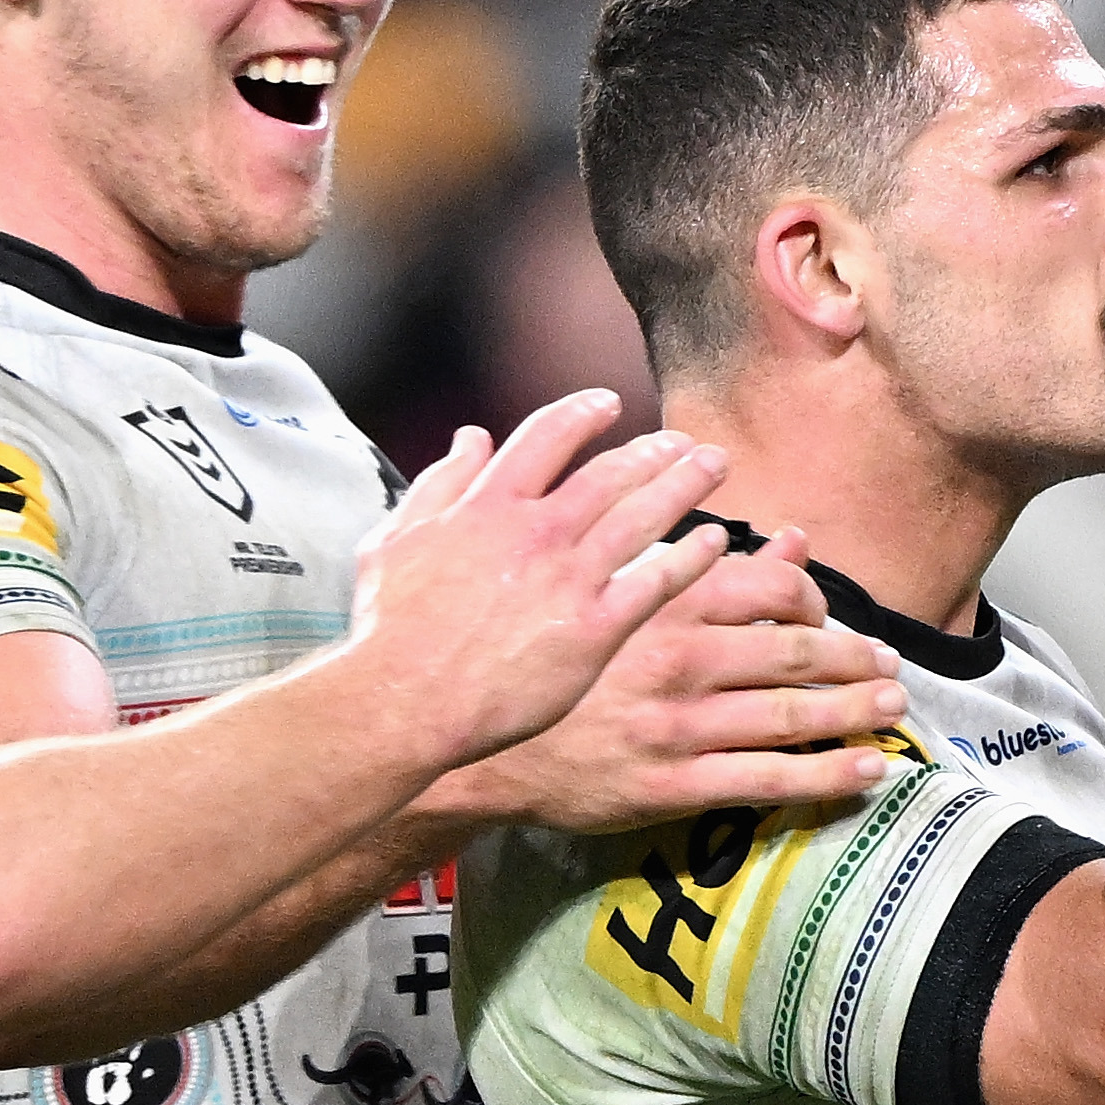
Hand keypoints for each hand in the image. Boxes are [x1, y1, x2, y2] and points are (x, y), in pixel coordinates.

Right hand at [348, 397, 730, 770]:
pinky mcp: (594, 630)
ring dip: (685, 485)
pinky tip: (714, 544)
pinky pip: (657, 582)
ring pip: (644, 515)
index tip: (608, 404)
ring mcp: (569, 579)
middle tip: (684, 443)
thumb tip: (468, 438)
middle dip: (654, 450)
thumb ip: (438, 483)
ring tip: (712, 468)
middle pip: (612, 472)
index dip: (583, 412)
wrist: (405, 700)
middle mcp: (537, 531)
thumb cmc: (390, 630)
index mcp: (488, 504)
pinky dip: (690, 557)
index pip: (547, 435)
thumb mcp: (395, 539)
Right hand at [438, 519, 904, 832]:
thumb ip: (692, 556)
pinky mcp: (672, 785)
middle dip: (854, 660)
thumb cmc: (536, 652)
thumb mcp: (602, 584)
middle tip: (888, 667)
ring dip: (854, 713)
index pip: (772, 590)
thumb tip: (781, 537)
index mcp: (665, 603)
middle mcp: (681, 659)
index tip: (826, 615)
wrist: (474, 738)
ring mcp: (679, 726)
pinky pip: (765, 780)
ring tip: (892, 710)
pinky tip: (867, 773)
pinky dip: (825, 776)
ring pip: (792, 716)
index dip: (816, 601)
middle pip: (796, 653)